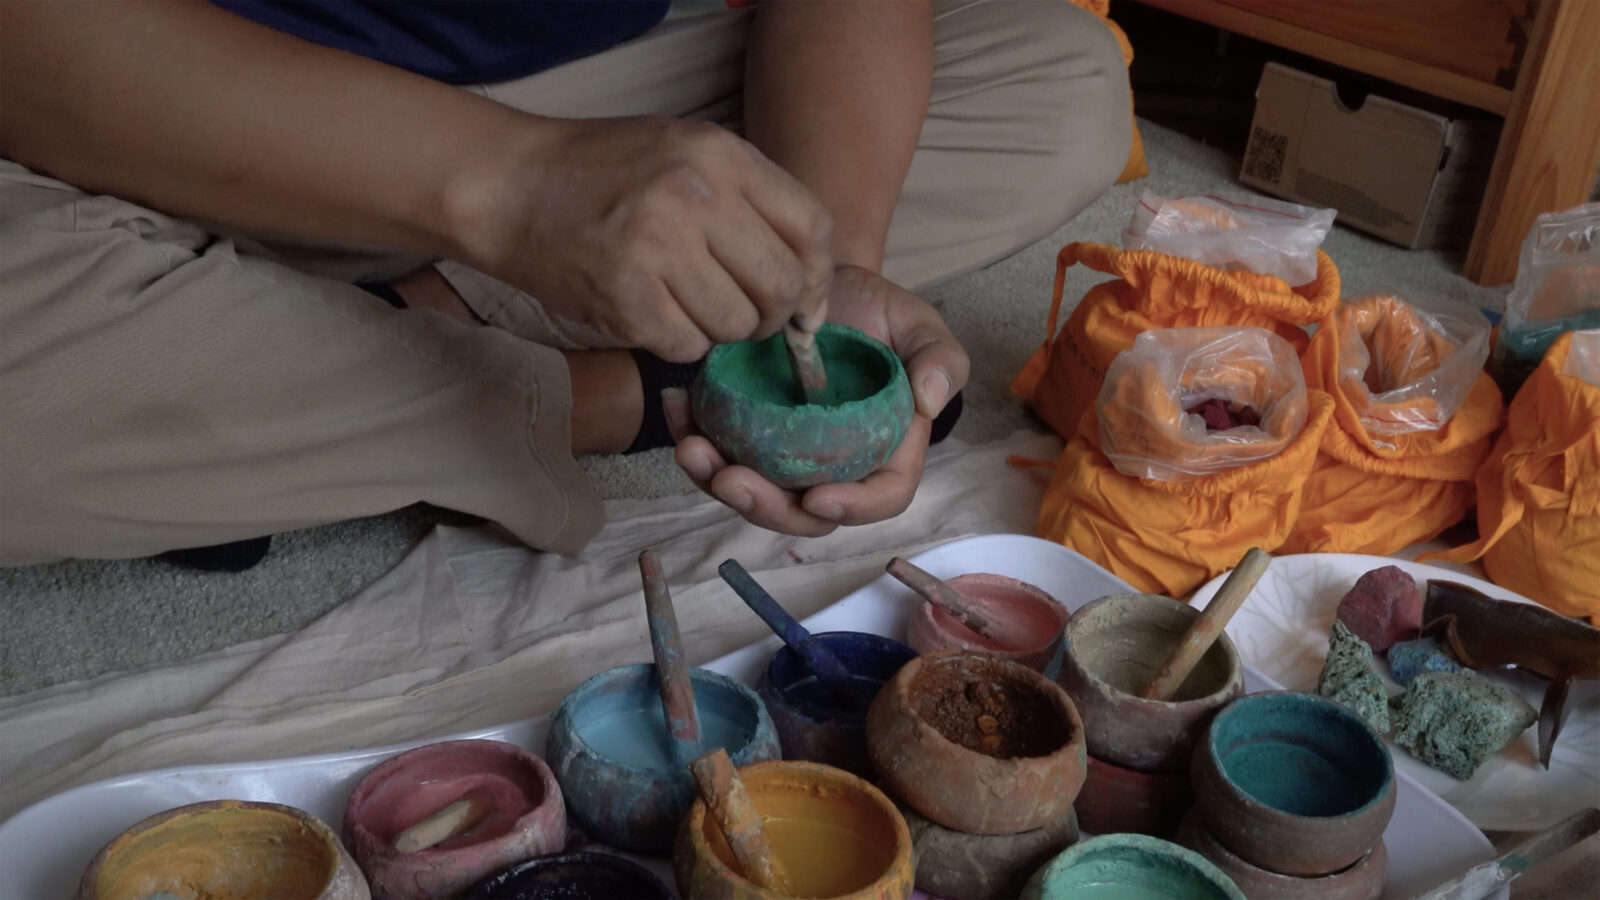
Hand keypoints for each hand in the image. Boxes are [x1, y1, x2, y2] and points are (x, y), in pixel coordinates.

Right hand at [473, 115, 834, 361]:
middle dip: (773, 316)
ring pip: (736, 325)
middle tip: (747, 316)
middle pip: (782, 285)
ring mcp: (657, 248)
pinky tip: (654, 314)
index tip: (805, 303)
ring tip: (688, 305)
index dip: (818, 278)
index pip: (811, 228)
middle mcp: (694, 196)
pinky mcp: (624, 299)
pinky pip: (688, 347)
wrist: (509, 186)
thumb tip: (812, 282)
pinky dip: (679, 343)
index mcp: (719, 154)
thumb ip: (751, 201)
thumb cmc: (605, 173)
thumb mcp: (686, 152)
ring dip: (720, 330)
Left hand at [665, 264, 968, 535]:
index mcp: (884, 451)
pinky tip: (675, 407)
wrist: (813, 284)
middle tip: (729, 478)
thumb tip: (931, 400)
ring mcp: (781, 458)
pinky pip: (714, 454)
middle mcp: (832, 467)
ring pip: (753, 493)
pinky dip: (690, 438)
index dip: (853, 508)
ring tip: (691, 449)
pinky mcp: (741, 437)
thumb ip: (940, 357)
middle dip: (766, 507)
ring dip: (716, 481)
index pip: (880, 497)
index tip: (817, 496)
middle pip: (804, 513)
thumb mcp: (915, 323)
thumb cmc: (873, 311)